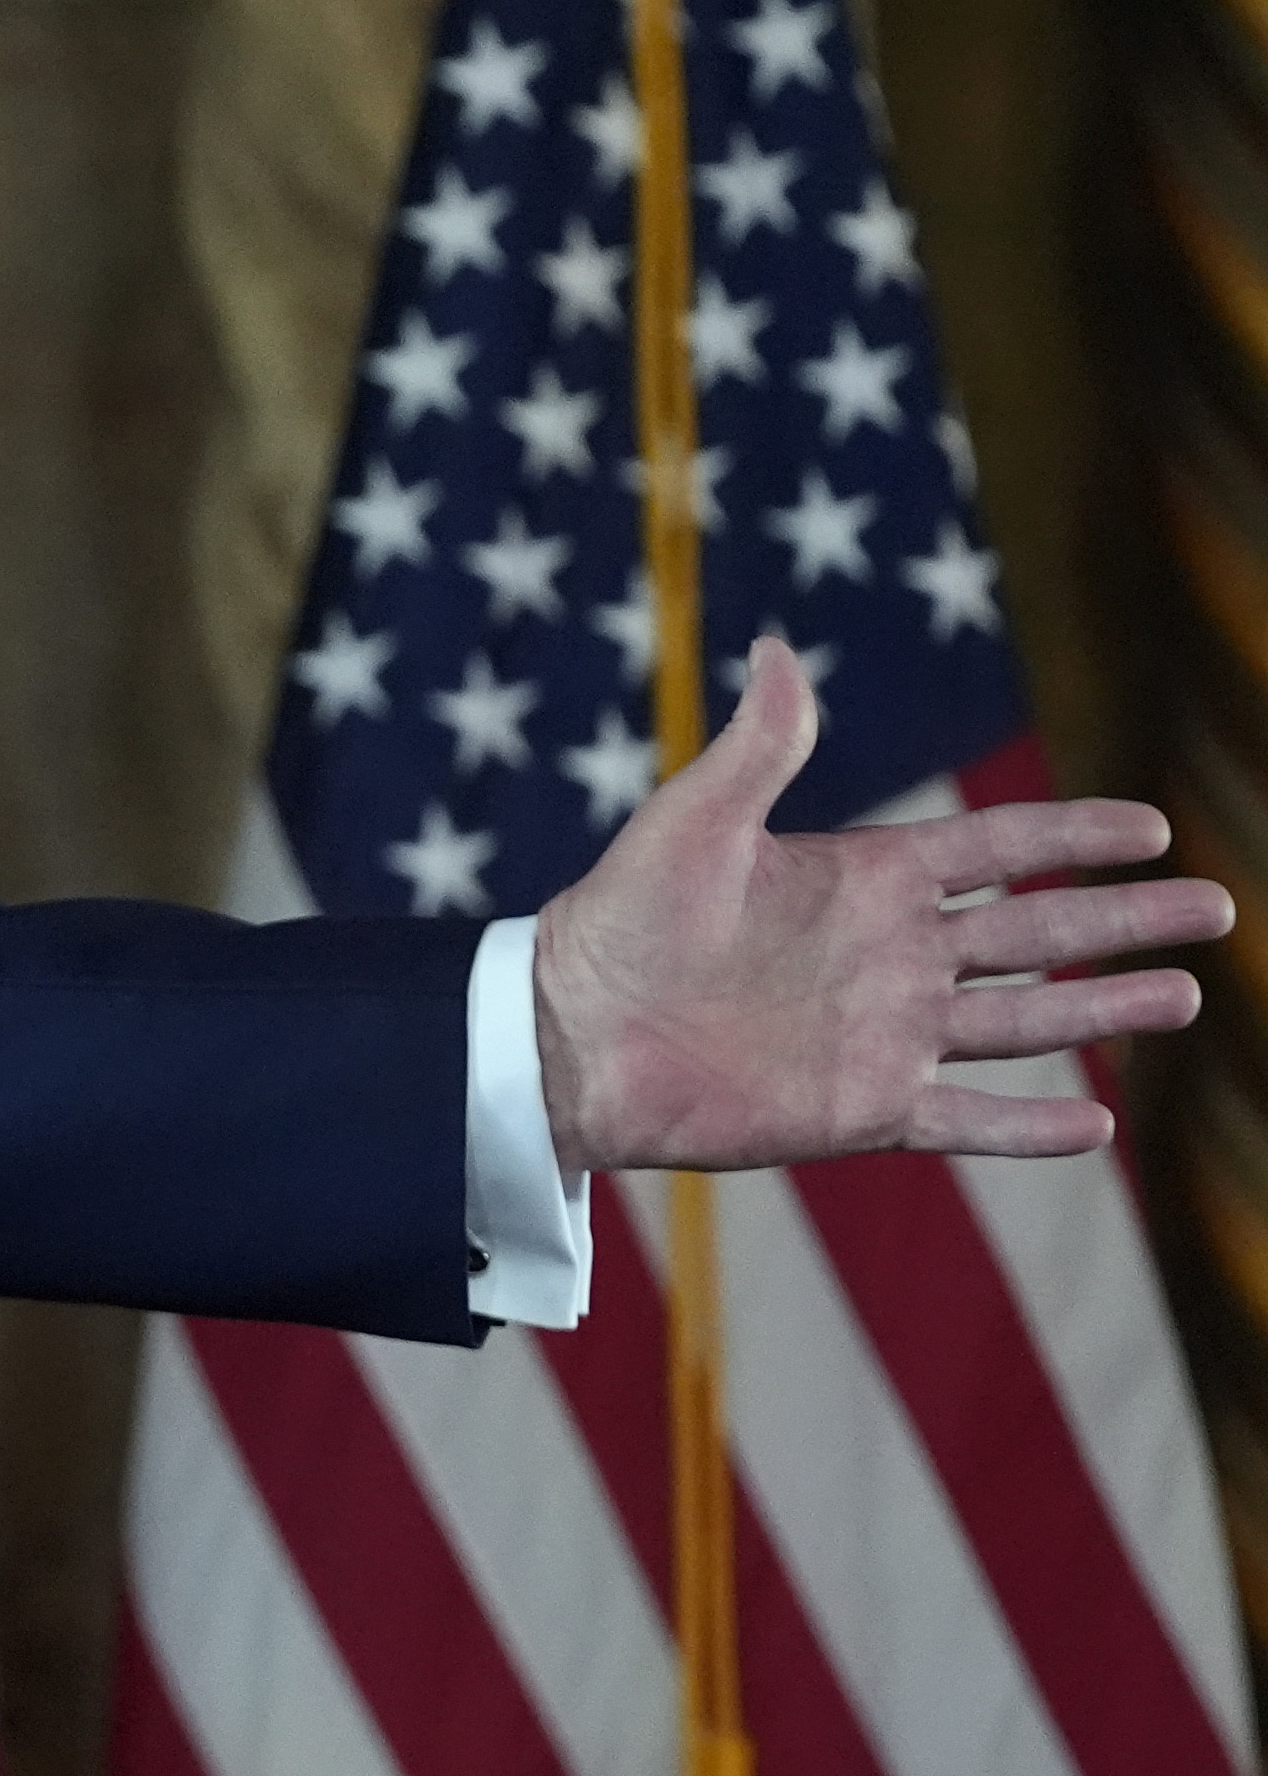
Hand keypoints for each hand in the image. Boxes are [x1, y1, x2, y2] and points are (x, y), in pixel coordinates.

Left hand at [533, 636, 1226, 1170]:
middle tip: (1215, 904)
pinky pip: (967, 1117)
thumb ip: (759, 747)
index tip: (1152, 824)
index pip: (997, 848)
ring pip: (1025, 1022)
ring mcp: (885, 1035)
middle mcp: (892, 957)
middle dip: (1125, 918)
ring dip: (1104, 1010)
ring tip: (1187, 995)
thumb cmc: (620, 920)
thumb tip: (781, 648)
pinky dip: (1030, 1127)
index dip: (1073, 834)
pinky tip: (1097, 1125)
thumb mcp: (694, 821)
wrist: (571, 1035)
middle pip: (1039, 932)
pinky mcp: (863, 1109)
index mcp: (864, 880)